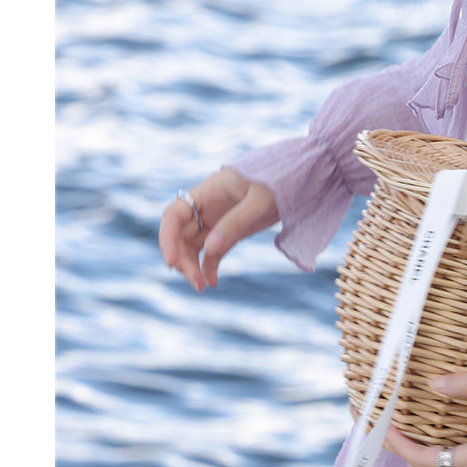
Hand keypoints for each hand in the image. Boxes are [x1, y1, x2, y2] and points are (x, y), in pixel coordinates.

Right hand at [159, 167, 280, 290]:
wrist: (300, 179)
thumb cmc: (279, 182)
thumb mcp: (260, 202)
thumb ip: (235, 223)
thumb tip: (210, 249)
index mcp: (208, 192)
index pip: (174, 215)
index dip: (167, 238)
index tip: (171, 262)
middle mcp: (207, 206)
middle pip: (181, 235)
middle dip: (183, 259)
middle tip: (196, 283)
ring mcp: (217, 219)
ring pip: (194, 245)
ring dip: (193, 266)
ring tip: (202, 287)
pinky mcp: (231, 232)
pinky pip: (213, 251)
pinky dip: (209, 266)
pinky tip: (212, 282)